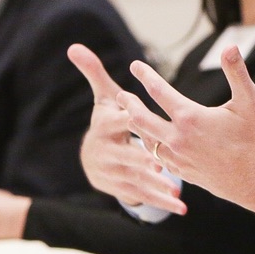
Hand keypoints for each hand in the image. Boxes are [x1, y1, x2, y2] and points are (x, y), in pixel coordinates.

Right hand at [68, 44, 183, 212]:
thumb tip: (74, 46)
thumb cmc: (107, 121)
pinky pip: (142, 196)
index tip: (138, 118)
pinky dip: (161, 203)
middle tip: (160, 162)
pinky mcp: (123, 189)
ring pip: (135, 178)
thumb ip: (94, 72)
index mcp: (104, 127)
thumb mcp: (102, 98)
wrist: (94, 160)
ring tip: (175, 190)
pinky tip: (180, 207)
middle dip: (141, 158)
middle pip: (125, 153)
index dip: (127, 119)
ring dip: (155, 185)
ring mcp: (114, 173)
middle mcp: (106, 151)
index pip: (117, 121)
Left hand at [116, 45, 254, 214]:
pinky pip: (158, 159)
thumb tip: (230, 46)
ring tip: (132, 117)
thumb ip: (236, 71)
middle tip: (120, 95)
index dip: (146, 76)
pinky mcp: (184, 173)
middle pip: (141, 119)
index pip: (159, 91)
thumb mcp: (250, 100)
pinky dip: (151, 147)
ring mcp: (179, 159)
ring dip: (137, 127)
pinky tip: (153, 143)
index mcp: (190, 117)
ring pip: (147, 141)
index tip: (135, 66)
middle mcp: (179, 139)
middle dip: (129, 104)